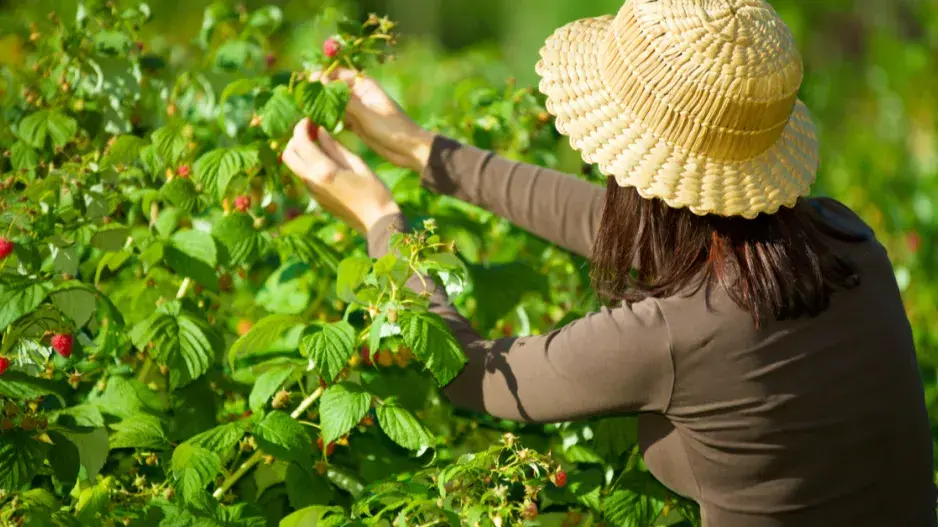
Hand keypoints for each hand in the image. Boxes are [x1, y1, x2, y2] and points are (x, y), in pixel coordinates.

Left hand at [282, 118, 400, 233]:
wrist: (377, 222)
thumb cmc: (375, 191)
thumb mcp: (357, 163)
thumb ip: (335, 147)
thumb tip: (319, 130)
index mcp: (323, 170)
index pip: (300, 141)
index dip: (302, 125)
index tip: (311, 118)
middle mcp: (312, 181)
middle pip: (289, 154)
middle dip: (296, 138)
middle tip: (311, 130)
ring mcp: (312, 192)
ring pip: (294, 166)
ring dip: (300, 151)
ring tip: (318, 142)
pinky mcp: (317, 198)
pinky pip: (304, 176)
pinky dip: (307, 163)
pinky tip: (324, 159)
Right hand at [310, 68, 434, 172]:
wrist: (408, 150)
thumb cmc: (392, 129)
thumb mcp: (367, 114)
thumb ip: (345, 100)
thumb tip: (322, 82)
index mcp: (364, 85)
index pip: (337, 74)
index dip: (321, 77)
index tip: (306, 84)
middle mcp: (359, 94)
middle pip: (333, 89)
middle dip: (318, 93)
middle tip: (301, 101)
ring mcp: (357, 110)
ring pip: (334, 104)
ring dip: (321, 108)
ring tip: (305, 113)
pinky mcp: (356, 124)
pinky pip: (338, 118)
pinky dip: (329, 120)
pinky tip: (316, 126)